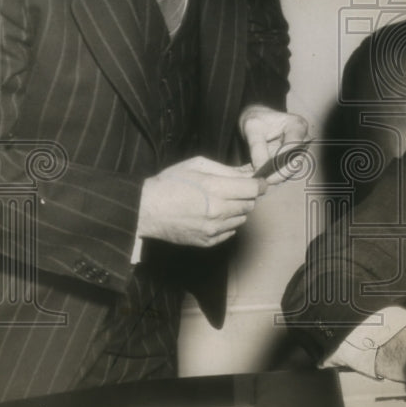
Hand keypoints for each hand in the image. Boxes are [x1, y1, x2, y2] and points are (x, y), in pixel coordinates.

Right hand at [137, 156, 264, 246]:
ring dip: (238, 210)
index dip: (259, 184)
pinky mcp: (208, 241)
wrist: (146, 209)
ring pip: (242, 219)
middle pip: (250, 205)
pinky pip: (230, 232)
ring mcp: (213, 229)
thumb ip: (225, 169)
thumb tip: (247, 172)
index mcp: (215, 189)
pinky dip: (227, 223)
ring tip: (221, 202)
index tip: (258, 182)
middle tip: (235, 190)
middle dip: (247, 196)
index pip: (253, 189)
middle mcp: (218, 211)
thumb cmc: (170, 183)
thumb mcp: (197, 166)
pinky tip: (213, 215)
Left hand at [239, 105, 309, 183]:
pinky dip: (275, 176)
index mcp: (297, 125)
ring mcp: (301, 150)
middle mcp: (304, 139)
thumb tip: (260, 170)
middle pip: (296, 162)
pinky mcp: (294, 159)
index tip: (265, 175)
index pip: (293, 149)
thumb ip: (257, 148)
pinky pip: (286, 171)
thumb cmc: (257, 120)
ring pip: (292, 170)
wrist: (258, 120)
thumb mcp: (252, 128)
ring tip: (261, 180)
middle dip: (280, 174)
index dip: (280, 164)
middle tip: (263, 182)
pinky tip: (264, 178)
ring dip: (277, 176)